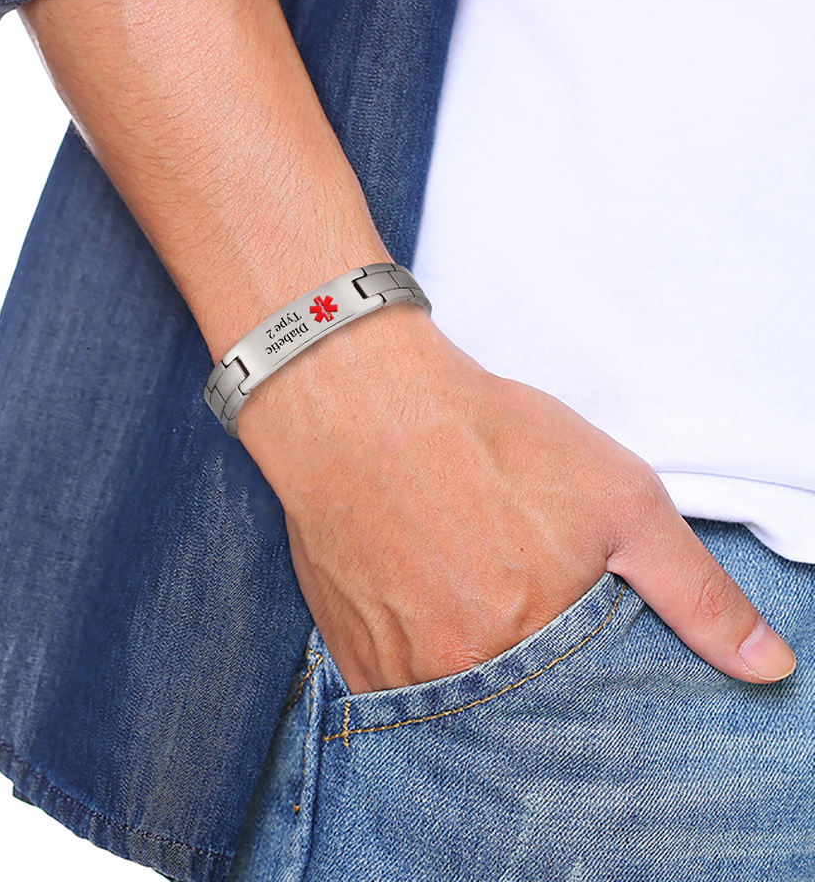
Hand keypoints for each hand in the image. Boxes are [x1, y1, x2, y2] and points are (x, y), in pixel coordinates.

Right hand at [238, 303, 796, 693]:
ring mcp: (389, 665)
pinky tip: (417, 584)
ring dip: (462, 651)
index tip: (559, 622)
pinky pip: (392, 678)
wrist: (358, 403)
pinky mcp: (345, 645)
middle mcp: (452, 674)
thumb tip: (769, 668)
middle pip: (508, 702)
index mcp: (526, 649)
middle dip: (517, 653)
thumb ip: (696, 593)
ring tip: (458, 576)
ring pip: (448, 692)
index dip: (575, 663)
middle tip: (500, 581)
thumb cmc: (485, 438)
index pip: (577, 710)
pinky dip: (415, 645)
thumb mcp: (620, 498)